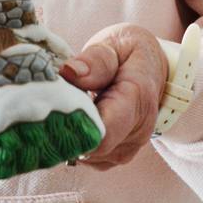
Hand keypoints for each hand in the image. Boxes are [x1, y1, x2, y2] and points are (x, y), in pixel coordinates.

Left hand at [59, 23, 168, 169]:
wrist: (152, 67)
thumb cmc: (128, 52)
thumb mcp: (114, 44)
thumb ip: (94, 60)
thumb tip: (68, 73)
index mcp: (137, 97)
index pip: (105, 131)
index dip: (74, 128)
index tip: (52, 111)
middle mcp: (139, 128)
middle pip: (94, 148)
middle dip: (67, 132)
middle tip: (49, 108)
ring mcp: (131, 145)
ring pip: (90, 156)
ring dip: (72, 138)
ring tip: (64, 110)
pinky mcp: (120, 154)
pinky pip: (92, 159)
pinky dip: (78, 144)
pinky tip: (73, 122)